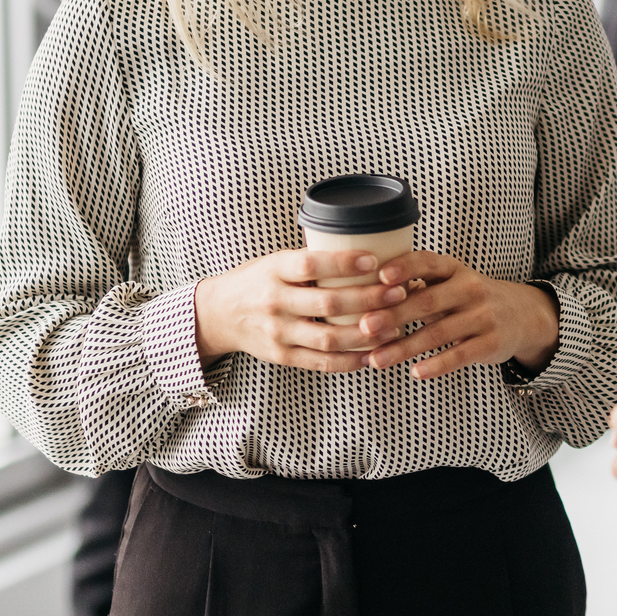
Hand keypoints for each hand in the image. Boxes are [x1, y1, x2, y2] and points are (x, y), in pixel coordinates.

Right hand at [194, 249, 411, 371]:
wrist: (218, 314)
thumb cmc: (257, 281)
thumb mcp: (275, 261)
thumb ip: (309, 261)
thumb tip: (362, 253)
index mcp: (273, 270)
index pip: (310, 264)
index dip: (343, 262)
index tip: (374, 259)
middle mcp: (274, 302)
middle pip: (327, 303)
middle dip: (368, 299)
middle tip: (398, 293)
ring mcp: (278, 333)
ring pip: (329, 339)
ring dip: (366, 334)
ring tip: (394, 326)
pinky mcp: (282, 356)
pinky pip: (321, 362)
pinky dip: (349, 360)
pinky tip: (372, 354)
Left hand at [355, 251, 559, 379]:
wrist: (522, 315)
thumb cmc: (467, 298)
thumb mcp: (448, 282)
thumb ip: (415, 286)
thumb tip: (362, 292)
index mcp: (453, 269)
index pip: (427, 262)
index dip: (405, 268)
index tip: (380, 277)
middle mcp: (469, 288)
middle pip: (427, 301)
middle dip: (394, 314)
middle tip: (364, 326)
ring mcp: (482, 316)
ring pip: (438, 333)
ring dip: (404, 347)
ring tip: (376, 359)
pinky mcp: (490, 343)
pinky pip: (460, 355)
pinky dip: (437, 365)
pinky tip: (415, 372)